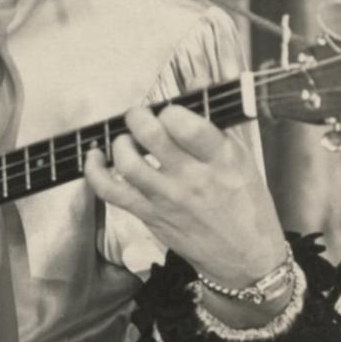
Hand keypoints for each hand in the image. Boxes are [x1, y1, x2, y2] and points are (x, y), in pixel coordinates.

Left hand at [82, 103, 288, 288]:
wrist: (245, 257)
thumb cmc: (247, 205)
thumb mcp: (243, 159)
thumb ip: (214, 123)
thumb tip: (194, 84)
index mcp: (222, 159)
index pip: (186, 124)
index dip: (169, 110)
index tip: (169, 111)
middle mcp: (193, 179)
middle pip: (150, 136)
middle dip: (138, 116)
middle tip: (141, 116)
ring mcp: (167, 199)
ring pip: (126, 162)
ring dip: (120, 142)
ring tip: (128, 139)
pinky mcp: (148, 215)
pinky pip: (110, 191)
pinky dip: (94, 171)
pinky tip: (96, 157)